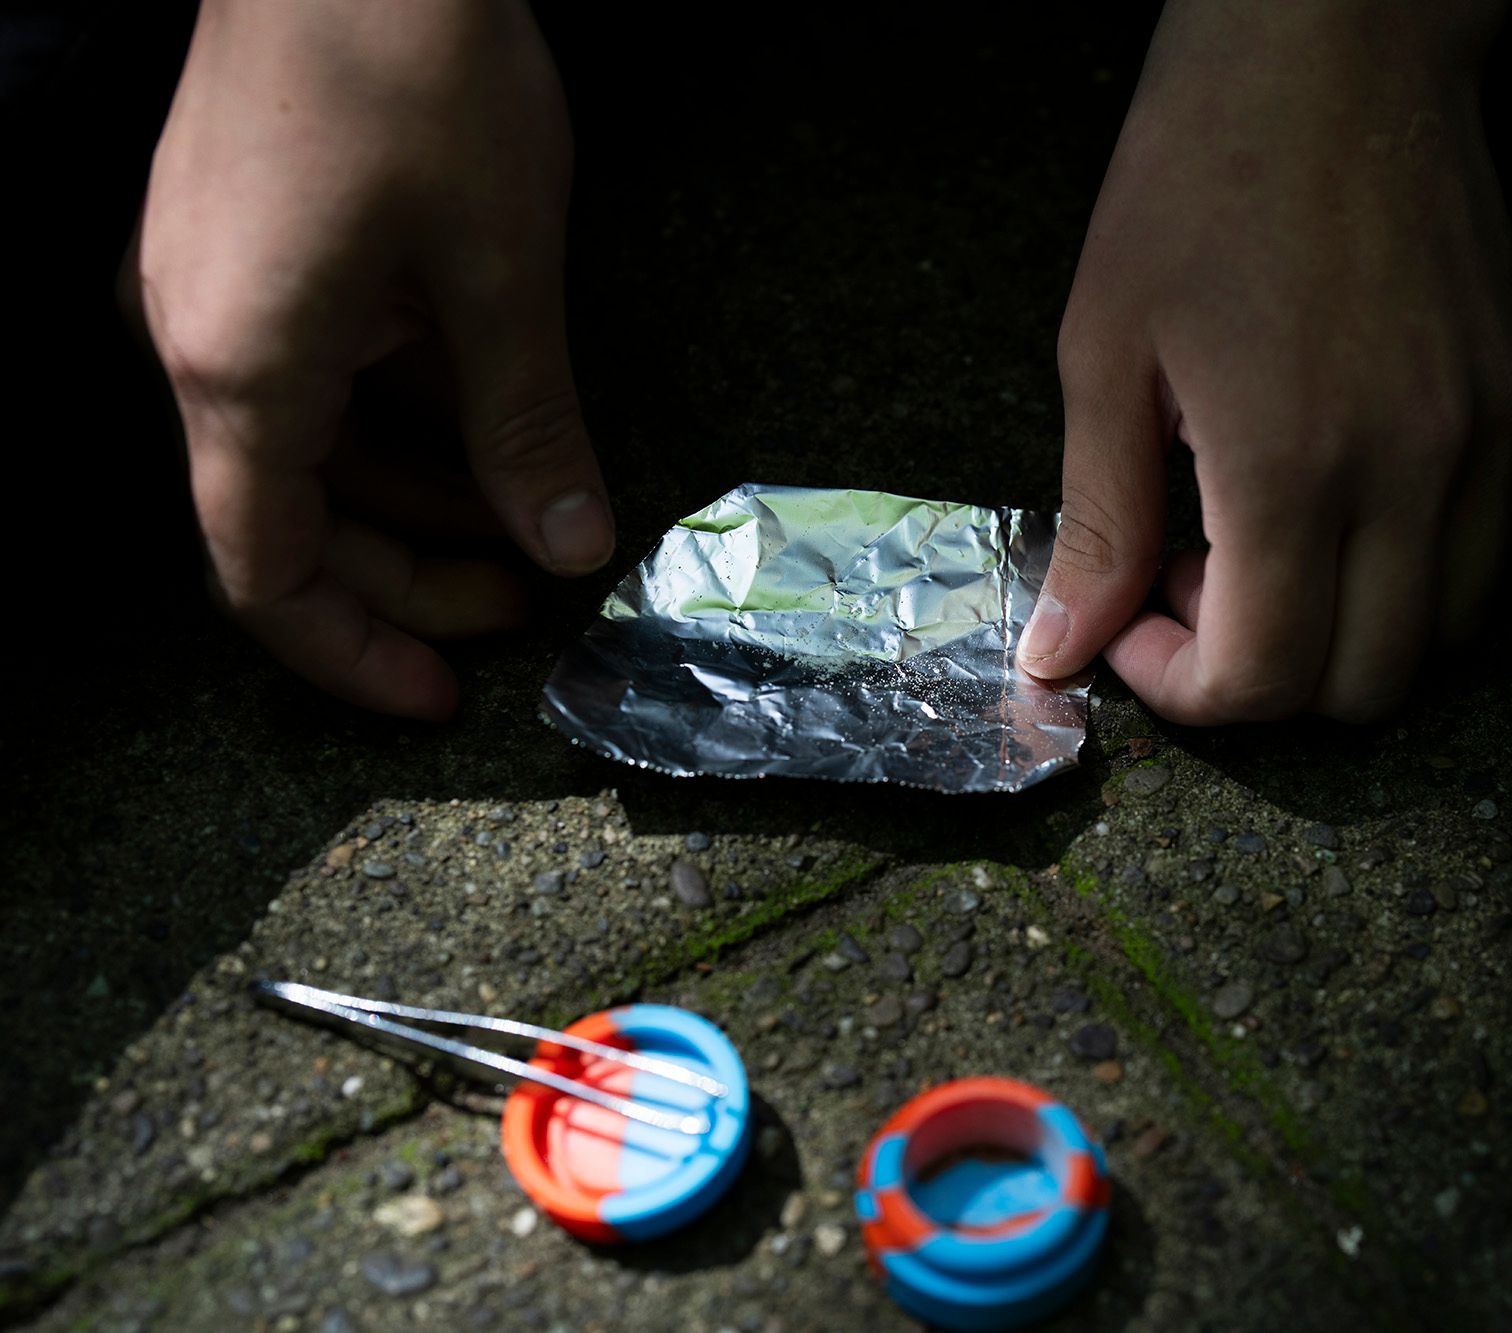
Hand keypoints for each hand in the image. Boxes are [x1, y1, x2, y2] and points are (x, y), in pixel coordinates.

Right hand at [135, 0, 610, 719]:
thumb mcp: (503, 270)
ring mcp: (215, 293)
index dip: (353, 652)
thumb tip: (570, 548)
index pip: (265, 575)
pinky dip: (400, 424)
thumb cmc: (413, 65)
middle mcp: (197, 341)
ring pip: (309, 453)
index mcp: (240, 367)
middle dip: (411, 579)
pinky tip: (490, 434)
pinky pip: (315, 379)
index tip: (443, 695)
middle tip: (527, 604)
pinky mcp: (249, 250)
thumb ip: (528, 426)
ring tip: (534, 527)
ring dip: (417, 503)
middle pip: (288, 523)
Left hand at [1021, 0, 1511, 723]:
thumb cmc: (1202, 177)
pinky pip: (1506, 555)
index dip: (1183, 686)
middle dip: (1266, 675)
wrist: (1338, 49)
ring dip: (1350, 630)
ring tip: (1276, 535)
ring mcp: (1492, 438)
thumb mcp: (1106, 350)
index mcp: (1291, 463)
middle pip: (1365, 688)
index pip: (1263, 679)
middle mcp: (1415, 470)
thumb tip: (1059, 649)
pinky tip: (1357, 500)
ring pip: (1447, 637)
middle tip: (1197, 581)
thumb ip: (1097, 522)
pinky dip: (1428, 574)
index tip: (1137, 621)